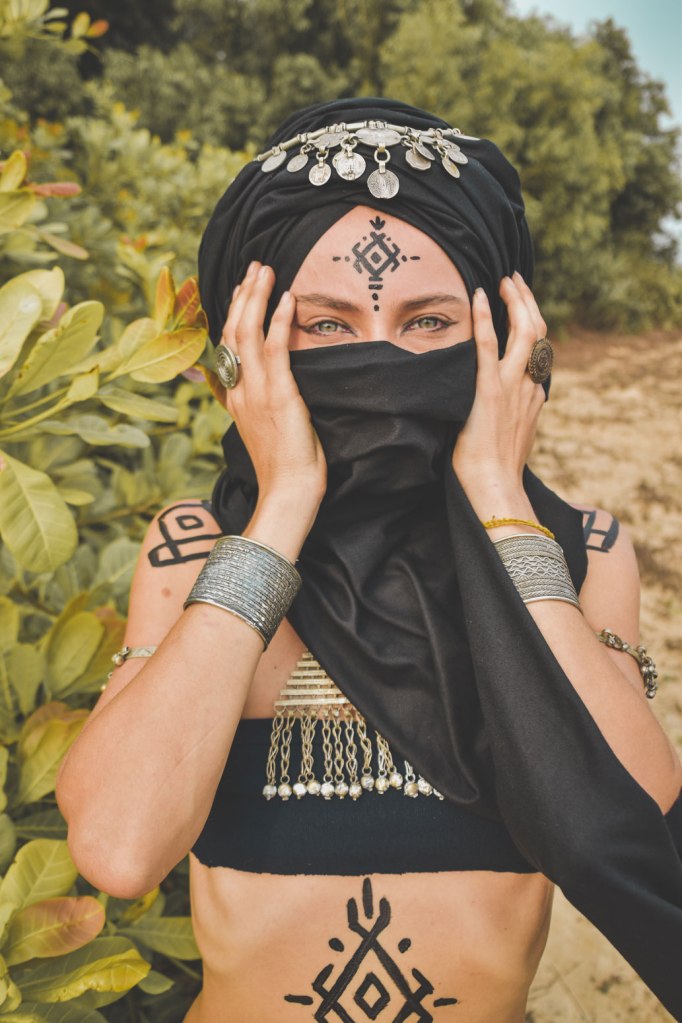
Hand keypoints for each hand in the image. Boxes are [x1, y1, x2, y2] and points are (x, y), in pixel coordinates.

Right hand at [214, 261, 326, 504]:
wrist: (287, 492)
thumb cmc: (281, 468)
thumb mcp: (259, 432)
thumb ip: (248, 407)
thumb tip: (242, 392)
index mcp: (235, 399)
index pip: (226, 346)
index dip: (231, 314)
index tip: (240, 290)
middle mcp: (240, 391)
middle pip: (232, 331)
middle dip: (243, 295)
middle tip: (254, 267)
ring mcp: (257, 392)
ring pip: (248, 332)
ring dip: (257, 297)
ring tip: (265, 270)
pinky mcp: (280, 396)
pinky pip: (275, 349)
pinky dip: (279, 320)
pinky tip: (287, 298)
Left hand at [451, 272, 546, 517]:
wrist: (495, 487)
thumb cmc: (495, 471)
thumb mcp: (512, 438)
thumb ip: (513, 416)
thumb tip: (502, 409)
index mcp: (535, 396)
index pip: (539, 352)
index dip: (532, 325)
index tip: (522, 308)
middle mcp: (530, 386)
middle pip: (539, 332)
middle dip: (528, 302)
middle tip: (515, 281)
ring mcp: (512, 386)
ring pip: (525, 331)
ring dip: (516, 300)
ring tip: (505, 280)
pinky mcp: (489, 390)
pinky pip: (487, 345)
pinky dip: (484, 317)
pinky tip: (479, 296)